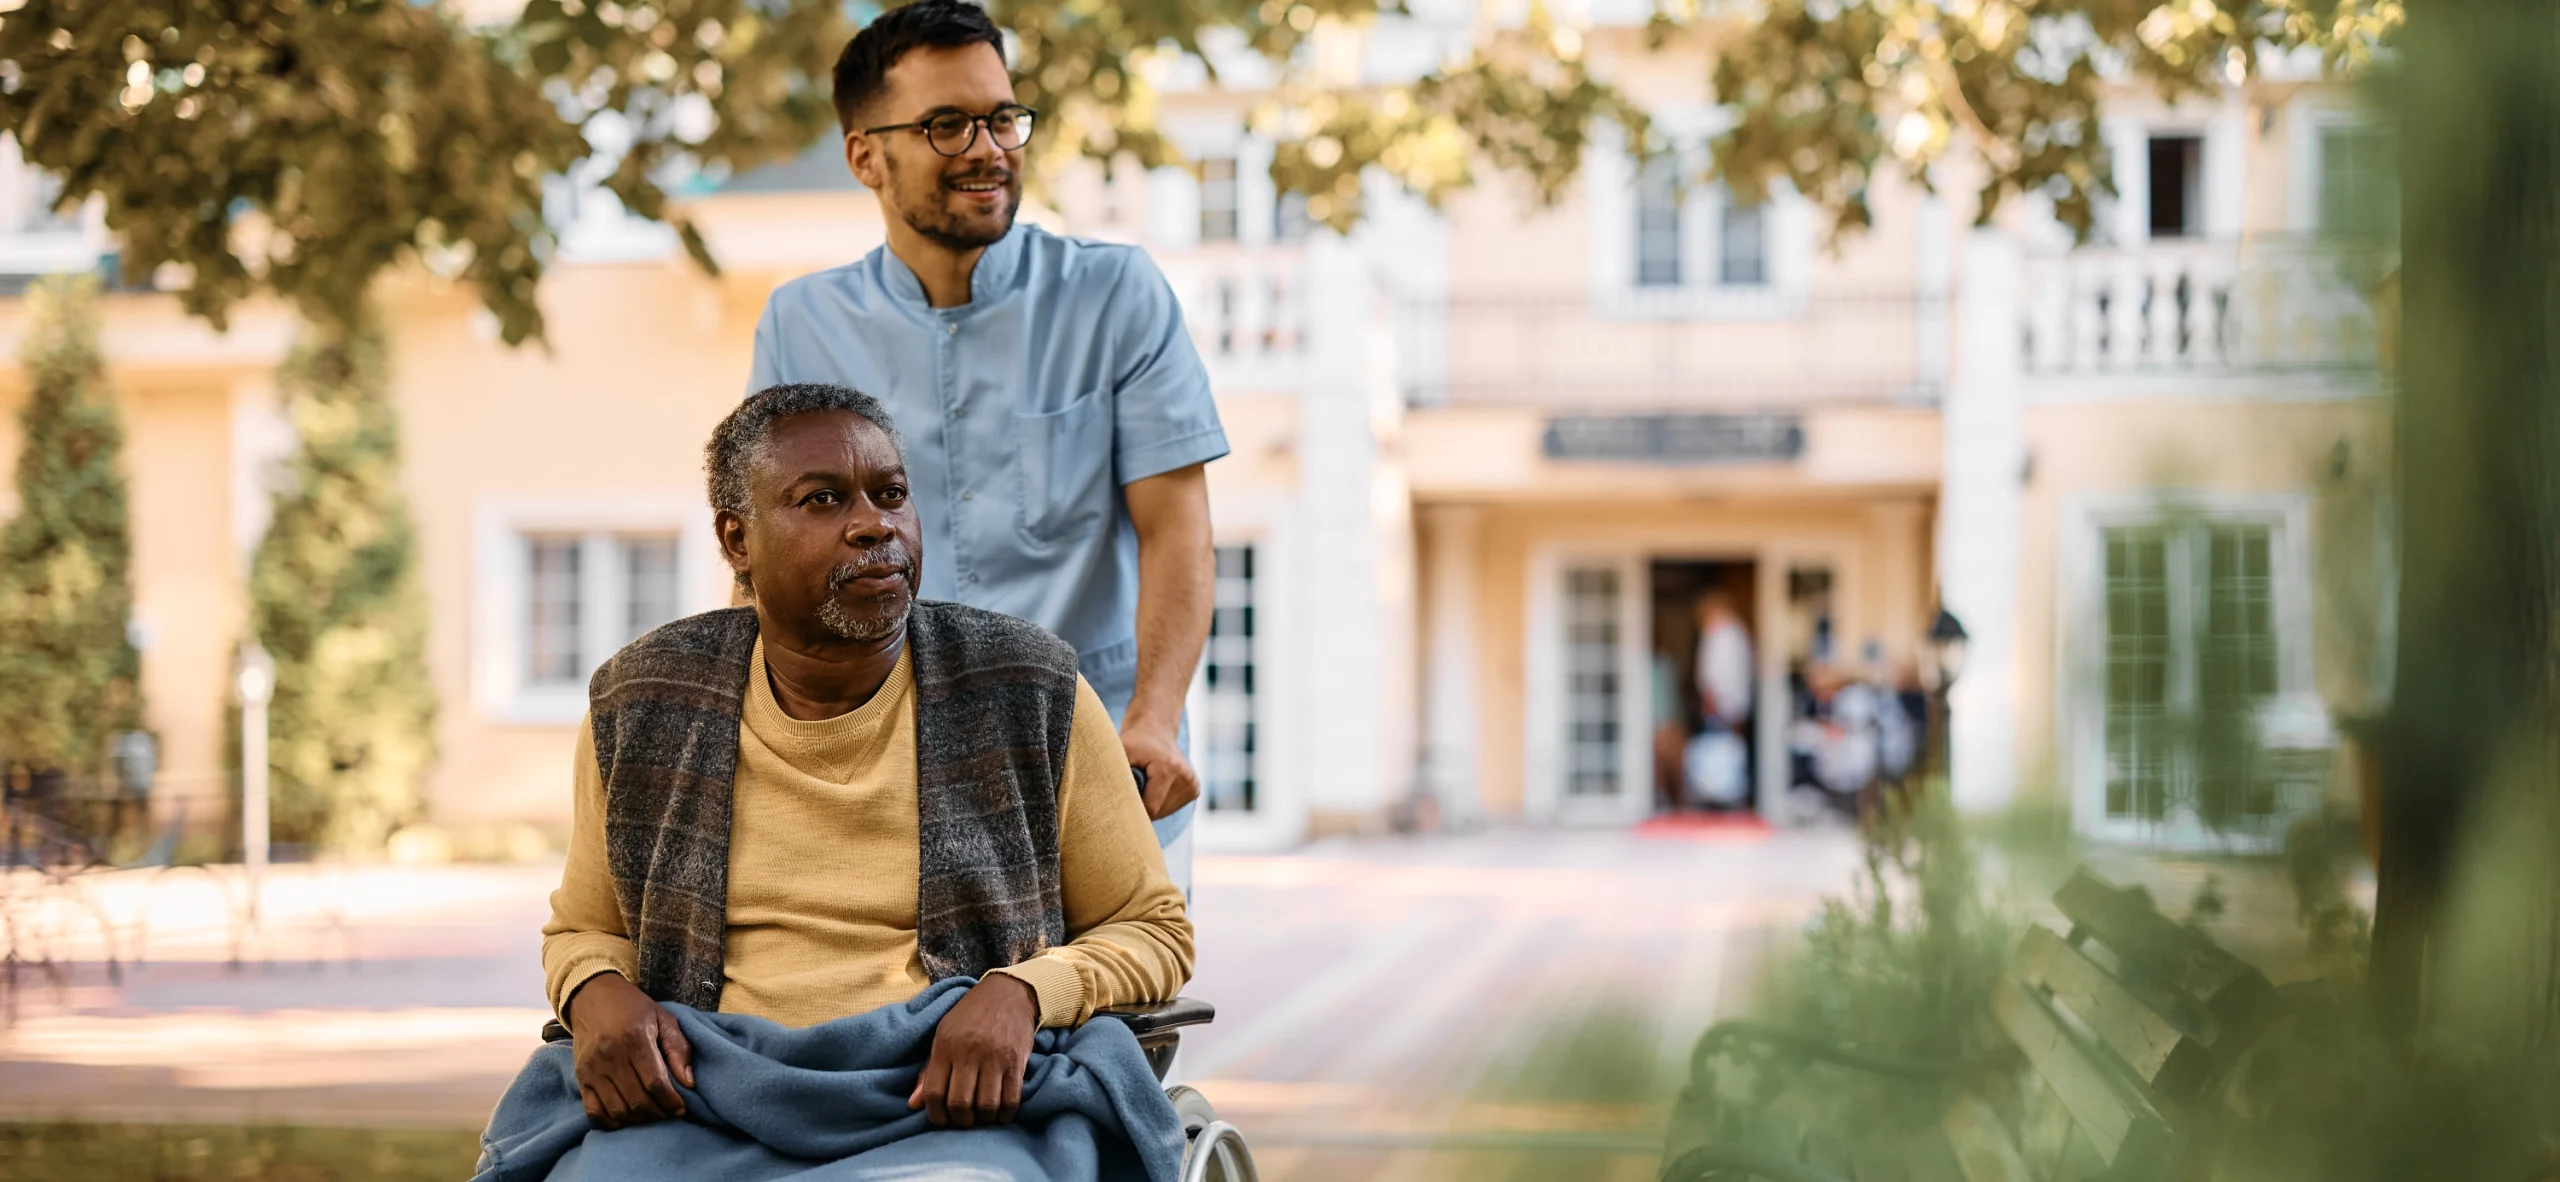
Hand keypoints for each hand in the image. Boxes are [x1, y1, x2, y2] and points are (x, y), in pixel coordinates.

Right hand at [564, 972, 694, 1129]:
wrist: (591, 996)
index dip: (671, 1102)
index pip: (655, 1082)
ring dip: (638, 1120)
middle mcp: (610, 1056)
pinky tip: (627, 1118)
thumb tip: (689, 1083)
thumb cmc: (633, 1007)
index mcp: (635, 1039)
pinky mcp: (580, 1078)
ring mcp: (592, 1069)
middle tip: (669, 1113)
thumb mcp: (663, 1018)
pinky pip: (594, 1112)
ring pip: (618, 1110)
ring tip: (651, 1115)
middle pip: (637, 1100)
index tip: (681, 1108)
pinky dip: (612, 1122)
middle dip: (658, 1114)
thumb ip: (679, 1048)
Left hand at [908, 975, 1037, 1127]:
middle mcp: (969, 1052)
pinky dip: (1005, 1114)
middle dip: (960, 1121)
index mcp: (945, 1046)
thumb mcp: (943, 1035)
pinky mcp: (1016, 1061)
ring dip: (983, 1120)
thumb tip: (913, 1105)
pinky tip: (1000, 1113)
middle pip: (960, 1103)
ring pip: (986, 1105)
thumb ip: (928, 1071)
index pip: (934, 1092)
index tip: (942, 1120)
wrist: (1008, 993)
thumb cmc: (970, 1017)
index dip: (935, 1115)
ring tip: (981, 1117)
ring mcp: (995, 1057)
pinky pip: (1011, 1099)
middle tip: (963, 1121)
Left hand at [1121, 718, 1198, 819]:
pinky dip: (1160, 802)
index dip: (1133, 808)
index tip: (1122, 799)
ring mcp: (1193, 784)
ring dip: (1151, 804)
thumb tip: (1105, 798)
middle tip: (1133, 786)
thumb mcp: (1120, 753)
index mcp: (1169, 769)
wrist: (1155, 730)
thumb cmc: (1133, 743)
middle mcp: (1186, 777)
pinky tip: (1155, 786)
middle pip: (1158, 812)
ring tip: (1145, 783)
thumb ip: (1113, 775)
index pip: (1150, 808)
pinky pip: (1171, 808)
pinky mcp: (1194, 789)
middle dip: (1142, 805)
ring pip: (1164, 812)